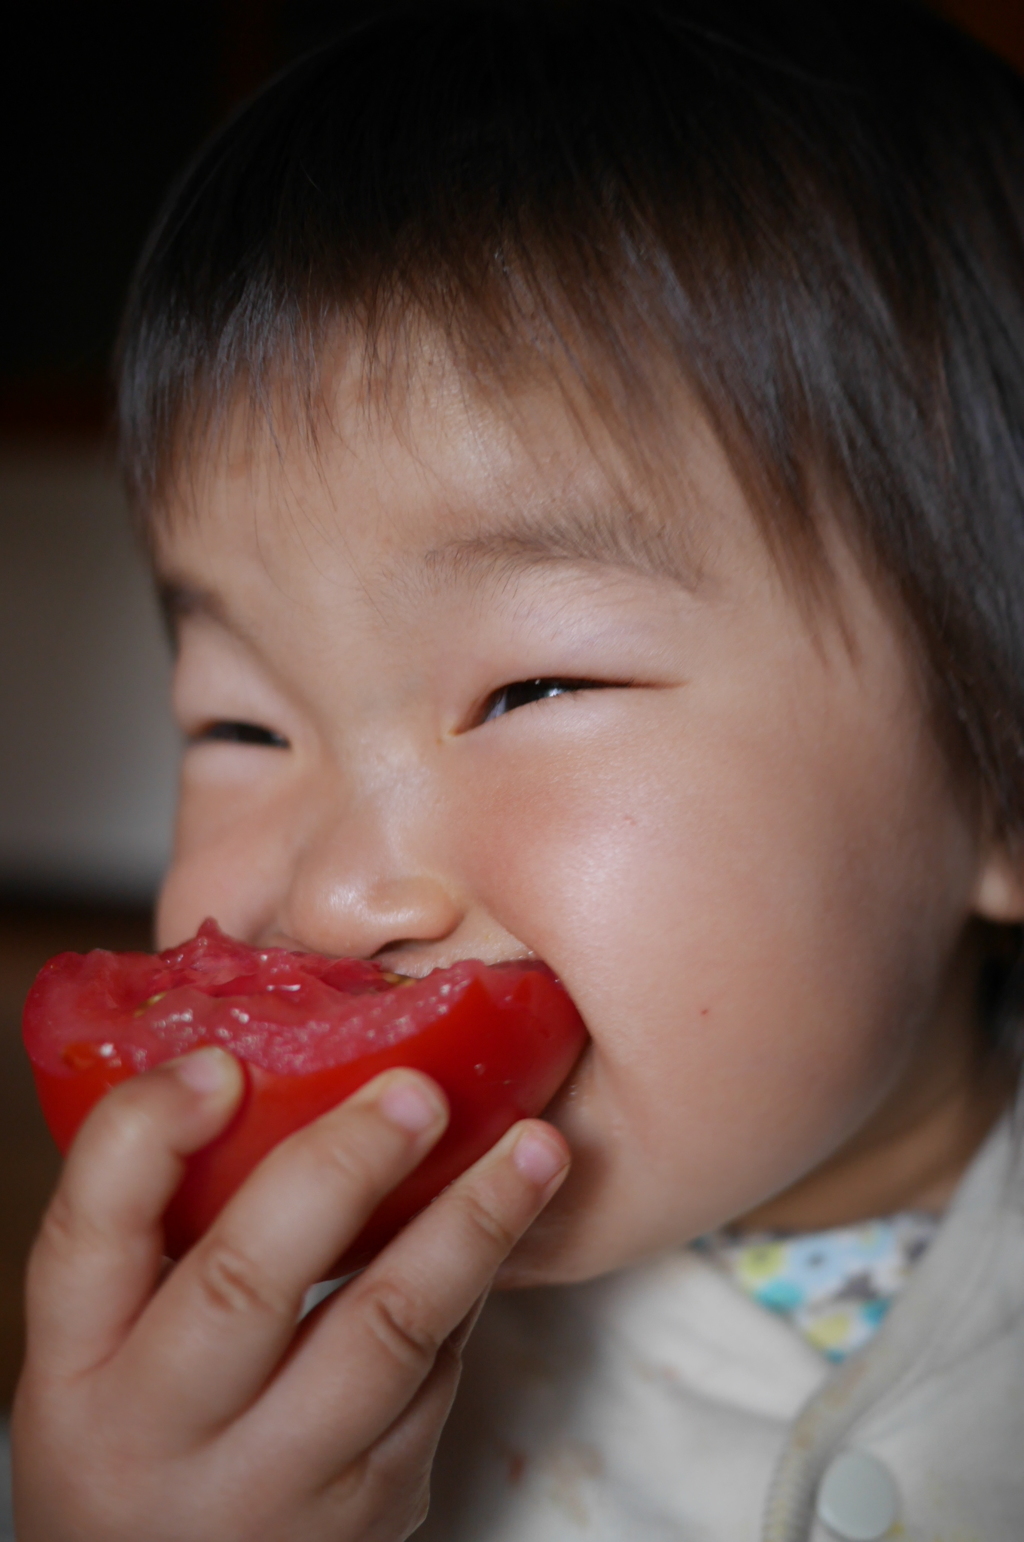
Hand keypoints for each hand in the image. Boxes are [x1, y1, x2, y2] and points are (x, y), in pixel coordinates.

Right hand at [12, 1049, 568, 1540]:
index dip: (149, 1133)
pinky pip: (436, 1384)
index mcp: (76, 1365)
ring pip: (384, 1337)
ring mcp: (270, 1486)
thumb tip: (256, 1069)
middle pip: (248, 1281)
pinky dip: (474, 1290)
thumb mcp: (109, 1344)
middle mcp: (159, 1433)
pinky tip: (508, 1224)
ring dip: (472, 1227)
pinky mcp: (367, 1513)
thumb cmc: (141, 1433)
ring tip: (537, 1149)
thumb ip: (164, 1229)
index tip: (222, 1063)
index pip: (90, 1231)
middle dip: (345, 1168)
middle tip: (420, 1090)